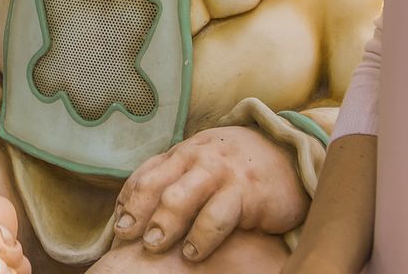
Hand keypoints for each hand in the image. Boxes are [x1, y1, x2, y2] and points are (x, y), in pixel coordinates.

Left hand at [113, 126, 307, 261]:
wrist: (289, 153)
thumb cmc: (237, 166)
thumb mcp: (202, 163)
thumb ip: (173, 178)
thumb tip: (135, 206)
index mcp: (182, 153)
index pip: (146, 174)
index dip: (128, 200)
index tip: (118, 224)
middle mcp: (197, 159)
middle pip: (157, 185)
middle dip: (138, 211)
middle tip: (126, 236)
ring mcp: (220, 173)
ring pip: (181, 198)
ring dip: (164, 223)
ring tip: (153, 247)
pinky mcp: (246, 192)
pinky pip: (217, 217)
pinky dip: (201, 237)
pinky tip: (193, 254)